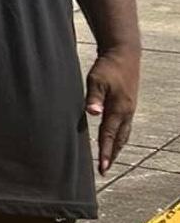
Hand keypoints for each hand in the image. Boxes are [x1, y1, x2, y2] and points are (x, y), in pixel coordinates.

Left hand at [86, 47, 139, 174]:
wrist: (125, 52)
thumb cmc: (109, 66)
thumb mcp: (97, 80)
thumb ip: (94, 97)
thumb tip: (93, 113)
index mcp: (119, 109)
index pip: (109, 136)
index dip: (104, 153)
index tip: (102, 168)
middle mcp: (126, 112)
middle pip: (119, 139)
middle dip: (111, 155)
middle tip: (105, 169)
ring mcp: (129, 108)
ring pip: (123, 133)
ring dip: (116, 147)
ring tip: (109, 158)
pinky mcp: (128, 103)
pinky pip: (124, 126)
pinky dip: (119, 136)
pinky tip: (114, 137)